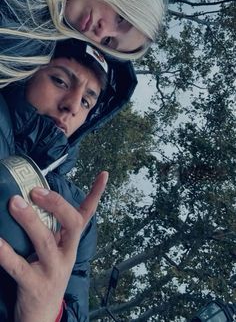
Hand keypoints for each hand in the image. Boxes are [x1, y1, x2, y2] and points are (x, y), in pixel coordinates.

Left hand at [0, 171, 107, 321]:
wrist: (42, 314)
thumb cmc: (45, 273)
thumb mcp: (54, 249)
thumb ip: (49, 226)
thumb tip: (30, 197)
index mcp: (71, 242)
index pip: (87, 214)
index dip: (96, 194)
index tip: (103, 174)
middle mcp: (66, 254)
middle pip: (71, 224)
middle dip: (56, 204)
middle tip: (35, 191)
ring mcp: (52, 270)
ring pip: (45, 242)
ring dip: (30, 220)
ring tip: (14, 203)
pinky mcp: (34, 285)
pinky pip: (19, 266)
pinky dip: (6, 252)